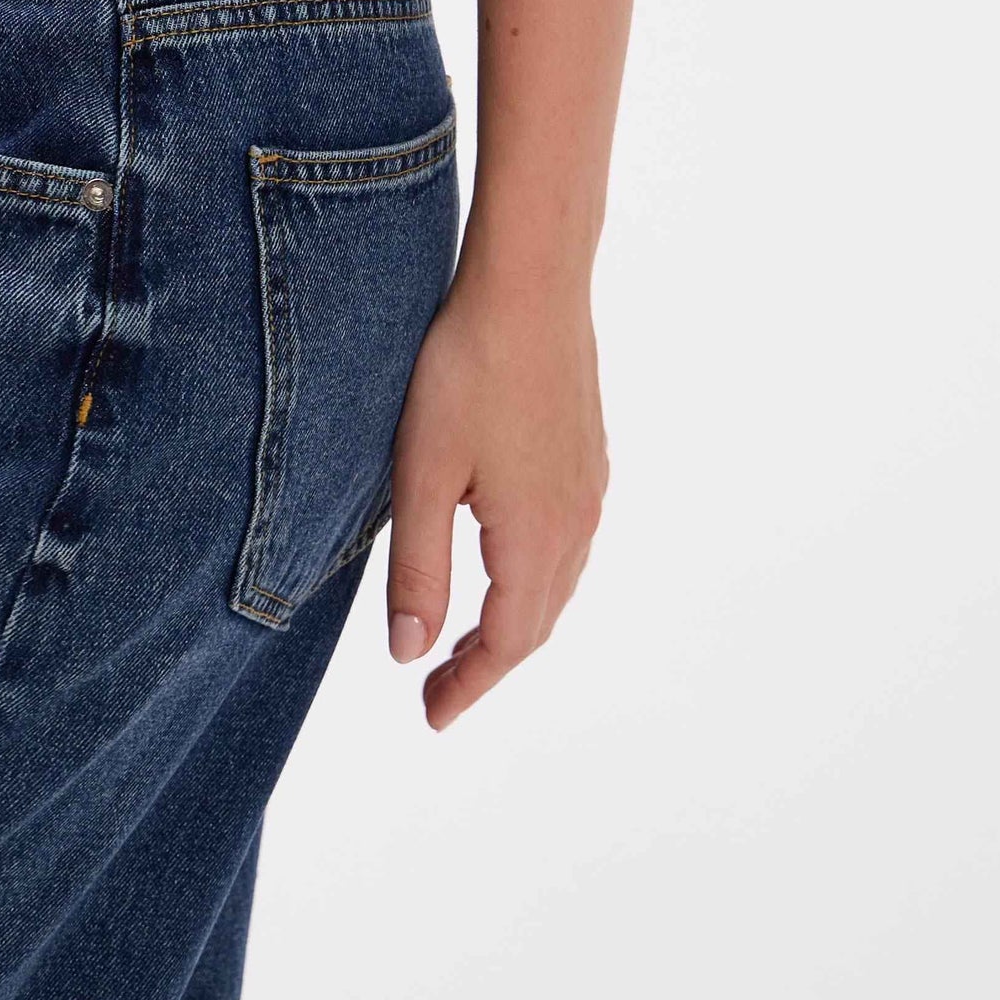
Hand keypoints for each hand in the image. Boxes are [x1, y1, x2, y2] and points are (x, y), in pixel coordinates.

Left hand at [383, 252, 608, 729]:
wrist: (531, 282)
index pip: (507, 643)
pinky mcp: (589, 453)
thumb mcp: (423, 474)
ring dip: (515, 620)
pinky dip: (535, 577)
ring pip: (557, 583)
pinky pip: (568, 543)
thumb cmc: (466, 369)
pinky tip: (505, 561)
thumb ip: (418, 571)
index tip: (431, 716)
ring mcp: (590, 486)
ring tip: (466, 636)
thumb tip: (410, 657)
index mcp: (535, 539)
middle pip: (538, 622)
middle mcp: (576, 522)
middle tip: (440, 689)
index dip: (469, 686)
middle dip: (489, 663)